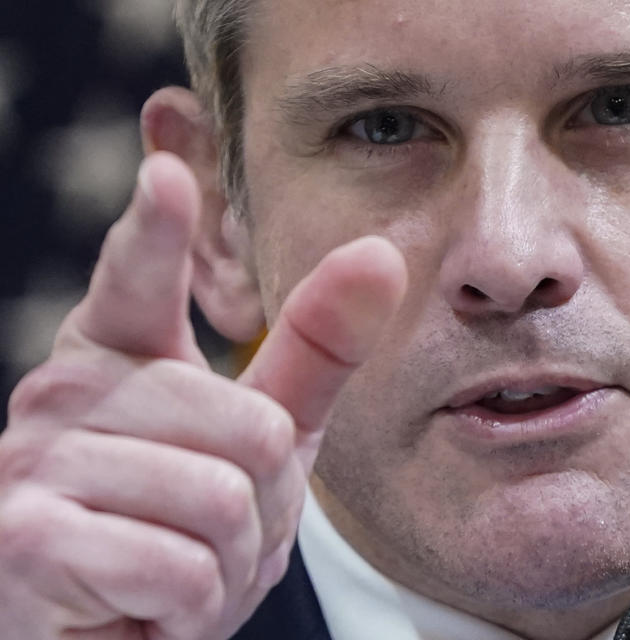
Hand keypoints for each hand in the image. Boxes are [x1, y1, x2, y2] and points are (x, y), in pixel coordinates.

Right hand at [0, 152, 406, 639]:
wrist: (112, 633)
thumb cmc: (182, 526)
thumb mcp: (265, 437)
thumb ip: (314, 350)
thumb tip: (381, 253)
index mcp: (119, 353)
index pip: (138, 278)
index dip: (156, 229)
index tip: (167, 174)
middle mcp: (65, 392)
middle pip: (252, 428)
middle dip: (260, 505)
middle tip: (205, 531)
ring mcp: (38, 463)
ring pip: (222, 500)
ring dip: (225, 562)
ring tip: (175, 569)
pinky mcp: (30, 538)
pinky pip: (181, 567)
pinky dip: (189, 606)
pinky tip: (145, 607)